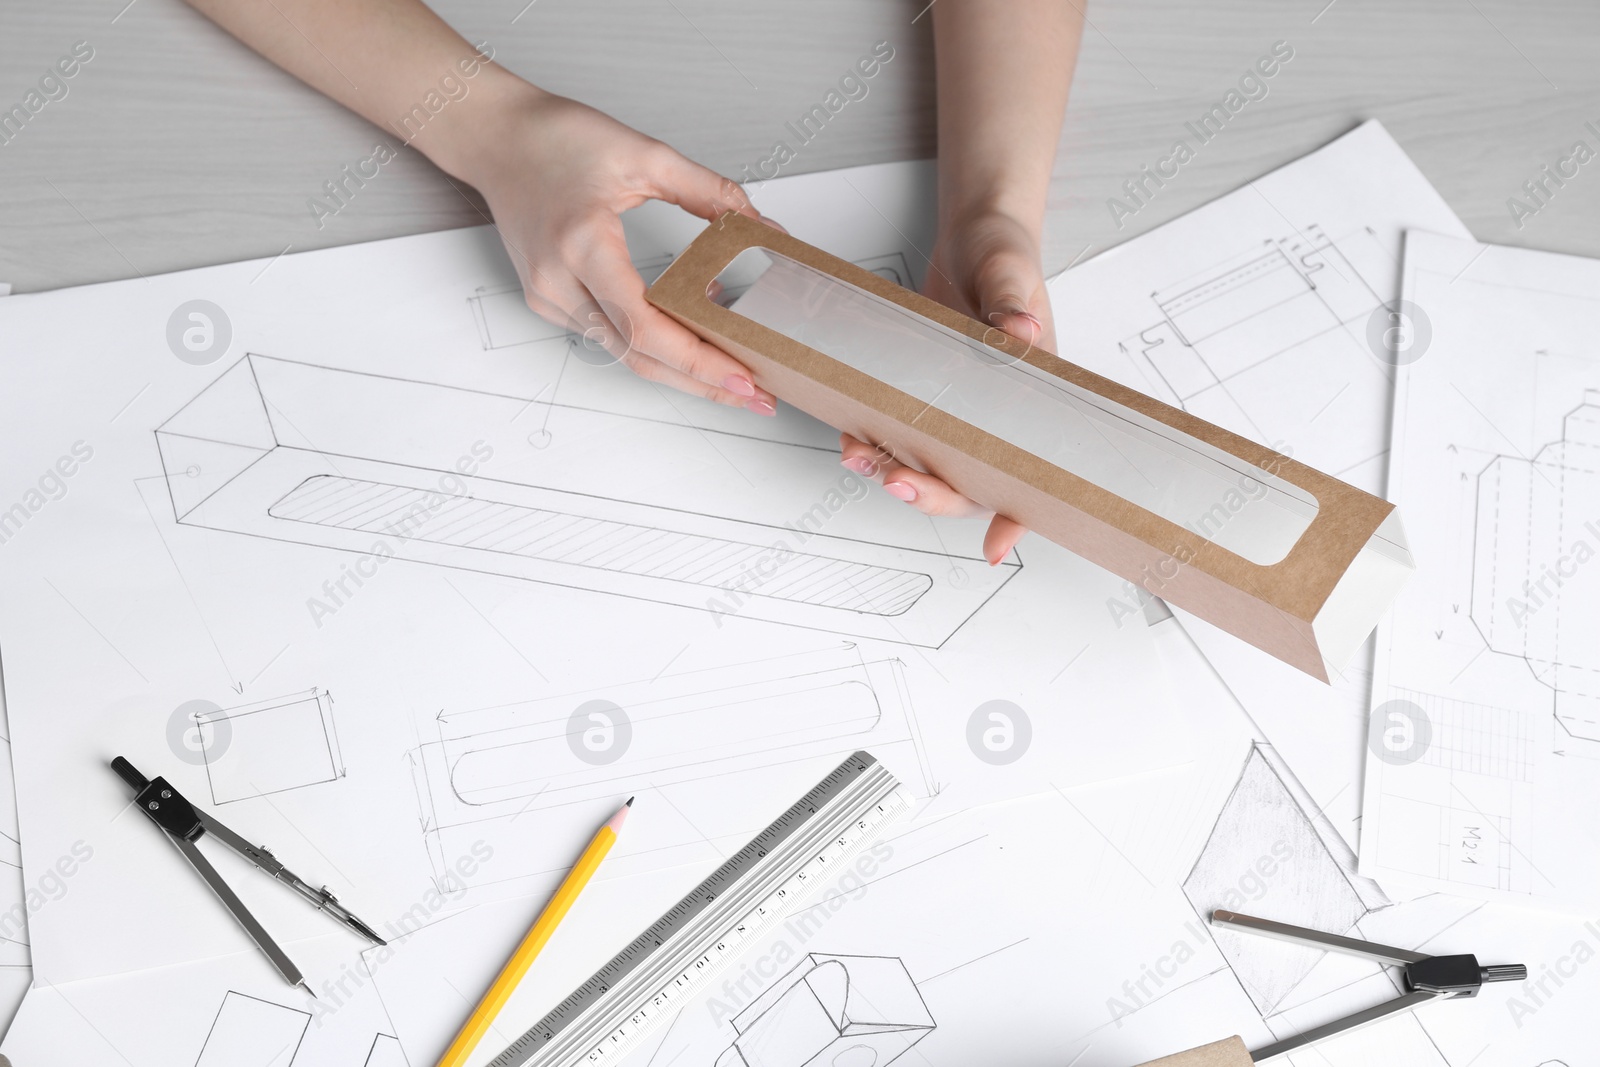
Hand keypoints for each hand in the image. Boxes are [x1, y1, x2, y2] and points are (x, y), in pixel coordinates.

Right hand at [457, 89, 779, 413]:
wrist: (496, 137)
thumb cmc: (553, 138)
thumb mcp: (643, 153)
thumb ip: (708, 191)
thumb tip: (760, 226)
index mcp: (582, 244)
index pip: (646, 327)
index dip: (699, 362)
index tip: (744, 378)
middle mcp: (558, 281)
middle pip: (639, 357)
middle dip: (702, 384)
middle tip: (756, 396)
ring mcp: (549, 297)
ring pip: (624, 355)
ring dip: (680, 372)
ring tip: (734, 378)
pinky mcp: (550, 301)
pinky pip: (609, 338)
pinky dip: (652, 348)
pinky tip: (690, 345)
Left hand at [839, 209, 1052, 564]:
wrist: (977, 233)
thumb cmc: (1007, 255)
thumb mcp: (1013, 272)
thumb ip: (1013, 302)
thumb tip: (1019, 331)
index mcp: (1035, 400)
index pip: (1035, 472)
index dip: (1017, 515)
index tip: (996, 545)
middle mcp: (996, 415)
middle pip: (971, 482)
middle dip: (931, 493)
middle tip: (895, 480)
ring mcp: (959, 408)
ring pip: (931, 464)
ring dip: (894, 471)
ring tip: (859, 457)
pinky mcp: (925, 393)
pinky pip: (902, 431)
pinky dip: (876, 440)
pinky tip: (852, 434)